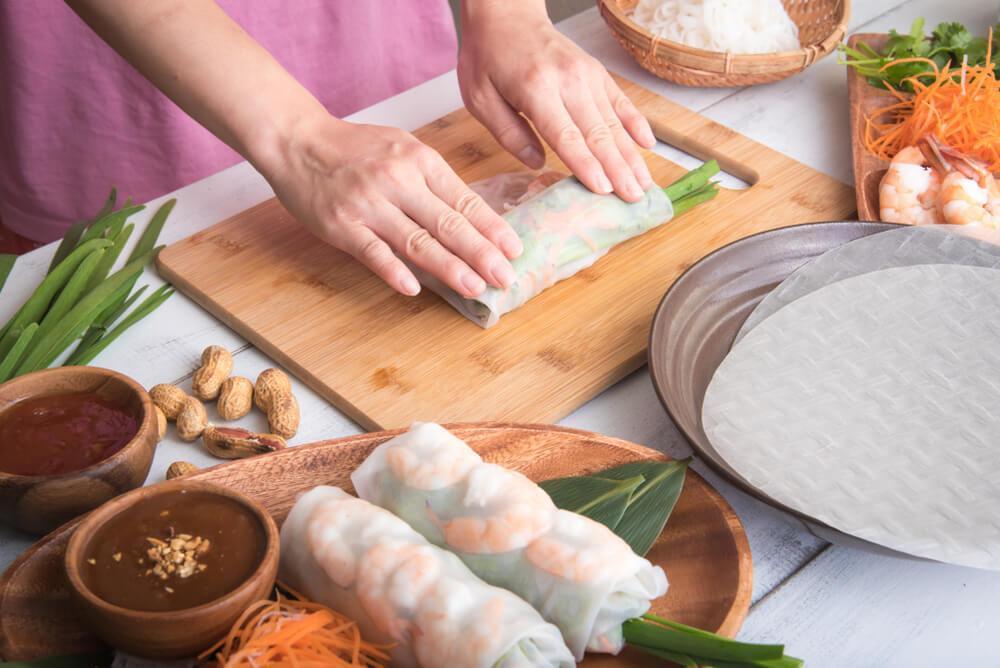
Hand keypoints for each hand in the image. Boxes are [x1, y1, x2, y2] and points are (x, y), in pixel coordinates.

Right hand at [262, 115, 521, 297]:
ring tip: (475, 287)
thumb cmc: (355, 148)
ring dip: (449, 267)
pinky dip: (394, 270)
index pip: (464, 201)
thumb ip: (434, 182)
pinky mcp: (342, 225)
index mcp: (420, 161)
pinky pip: (373, 252)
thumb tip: (473, 220)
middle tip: (505, 278)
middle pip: (448, 224)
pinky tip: (414, 288)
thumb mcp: (403, 149)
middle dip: (482, 254)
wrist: (298, 140)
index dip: (492, 229)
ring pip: (417, 241)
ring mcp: (369, 204)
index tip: (514, 250)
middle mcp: (398, 181)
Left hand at [458, 1, 656, 201]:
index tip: (604, 190)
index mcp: (536, 89)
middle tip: (633, 199)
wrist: (507, 14)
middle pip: (597, 133)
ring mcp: (587, 75)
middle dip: (618, 169)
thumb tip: (538, 164)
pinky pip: (621, 101)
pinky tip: (648, 145)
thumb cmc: (489, 57)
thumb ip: (508, 133)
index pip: (566, 135)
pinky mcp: (597, 72)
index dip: (586, 164)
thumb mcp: (480, 98)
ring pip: (614, 122)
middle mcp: (568, 80)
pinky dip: (636, 124)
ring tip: (644, 184)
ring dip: (631, 155)